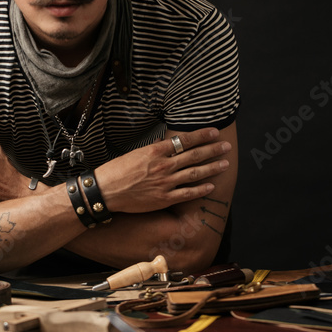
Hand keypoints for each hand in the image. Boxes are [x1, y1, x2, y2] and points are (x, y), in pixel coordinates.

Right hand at [94, 127, 230, 213]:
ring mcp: (165, 183)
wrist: (105, 191)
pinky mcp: (164, 199)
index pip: (185, 140)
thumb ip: (154, 150)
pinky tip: (211, 186)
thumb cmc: (116, 171)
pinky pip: (187, 194)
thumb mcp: (135, 153)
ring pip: (194, 173)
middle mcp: (163, 165)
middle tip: (226, 146)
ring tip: (225, 164)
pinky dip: (200, 190)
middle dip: (213, 150)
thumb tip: (167, 143)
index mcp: (155, 151)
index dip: (202, 136)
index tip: (215, 133)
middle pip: (194, 155)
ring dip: (212, 168)